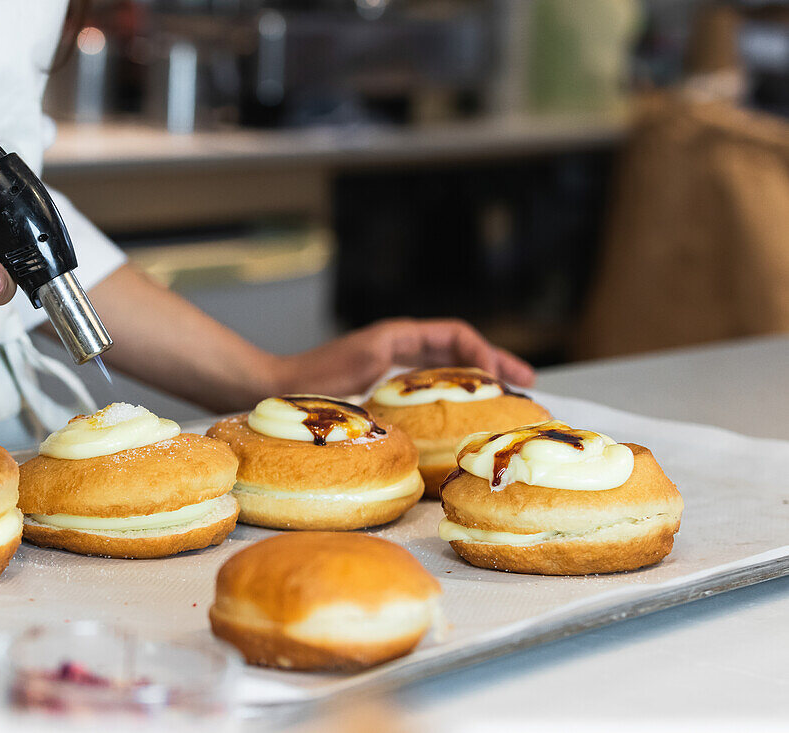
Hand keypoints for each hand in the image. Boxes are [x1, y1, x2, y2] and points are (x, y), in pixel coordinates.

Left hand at [273, 318, 534, 397]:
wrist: (279, 389)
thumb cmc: (315, 378)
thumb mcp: (362, 362)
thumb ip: (399, 356)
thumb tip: (445, 373)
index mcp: (399, 335)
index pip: (456, 334)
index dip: (486, 352)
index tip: (508, 376)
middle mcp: (400, 345)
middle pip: (460, 349)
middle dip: (494, 364)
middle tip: (527, 385)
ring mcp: (393, 365)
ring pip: (448, 368)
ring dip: (478, 380)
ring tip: (508, 398)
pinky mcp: (385, 385)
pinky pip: (429, 385)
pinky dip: (453, 394)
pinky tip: (464, 414)